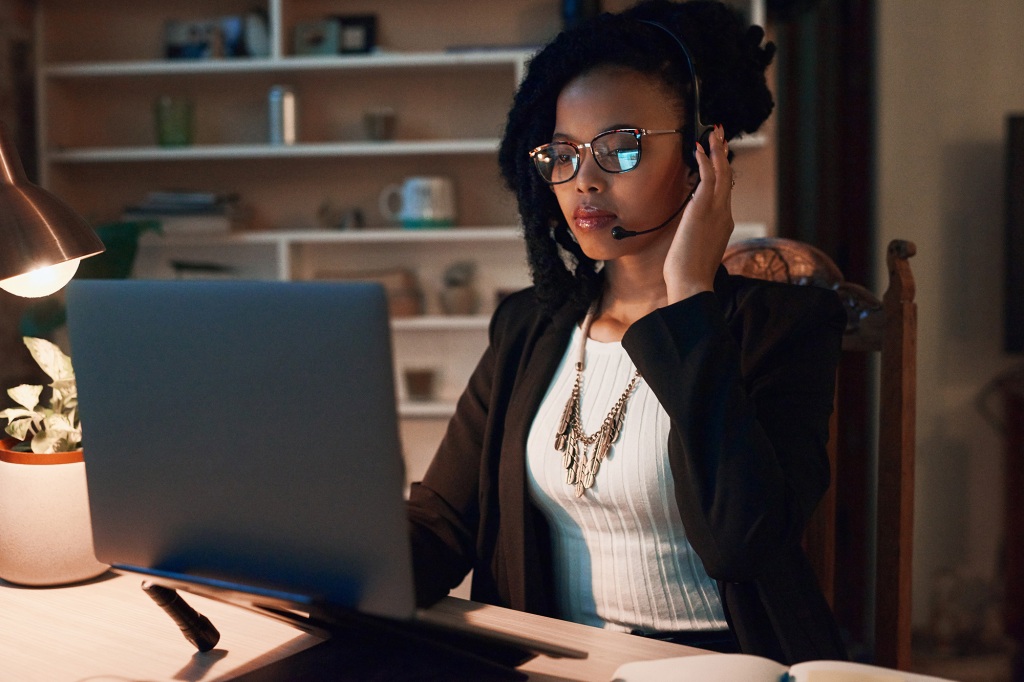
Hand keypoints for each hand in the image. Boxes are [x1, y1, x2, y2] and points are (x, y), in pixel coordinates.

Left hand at [663, 124, 734, 301]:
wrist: (692, 283)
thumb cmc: (690, 273)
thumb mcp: (696, 249)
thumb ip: (697, 235)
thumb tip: (691, 230)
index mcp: (723, 224)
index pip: (724, 193)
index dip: (722, 173)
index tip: (718, 159)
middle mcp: (724, 214)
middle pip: (727, 178)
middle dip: (723, 154)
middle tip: (720, 135)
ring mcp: (716, 210)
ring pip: (721, 173)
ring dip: (717, 150)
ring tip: (714, 132)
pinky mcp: (703, 209)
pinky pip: (708, 178)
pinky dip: (705, 160)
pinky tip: (699, 148)